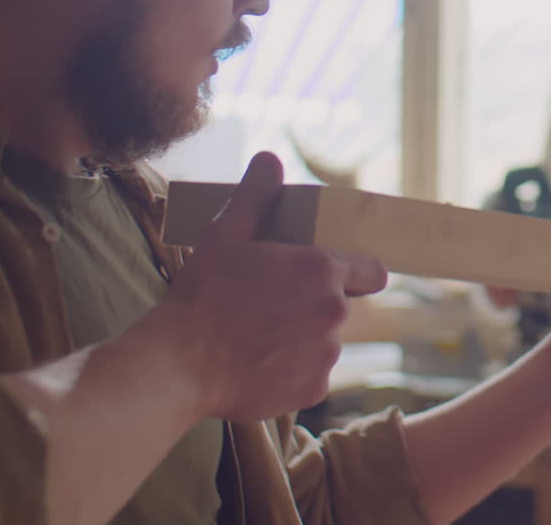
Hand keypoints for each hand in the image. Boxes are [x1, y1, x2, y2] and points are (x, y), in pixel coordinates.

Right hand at [139, 151, 386, 421]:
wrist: (179, 364)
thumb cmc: (203, 294)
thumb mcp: (226, 233)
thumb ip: (256, 196)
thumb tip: (269, 160)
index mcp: (322, 270)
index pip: (371, 271)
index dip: (356, 272)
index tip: (337, 276)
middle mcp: (335, 312)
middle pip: (340, 306)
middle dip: (314, 305)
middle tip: (271, 307)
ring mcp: (326, 354)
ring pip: (324, 343)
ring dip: (302, 340)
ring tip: (257, 337)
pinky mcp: (313, 390)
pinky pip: (310, 376)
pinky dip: (291, 373)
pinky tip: (256, 365)